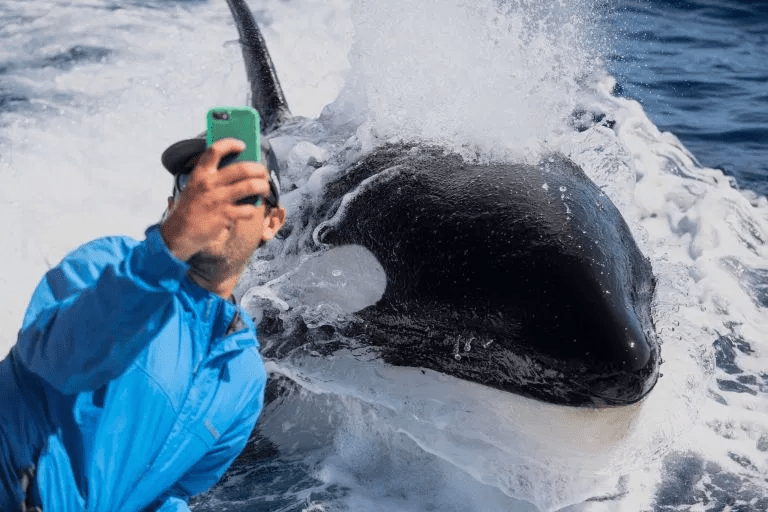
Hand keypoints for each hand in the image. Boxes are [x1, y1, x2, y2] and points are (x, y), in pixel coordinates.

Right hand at [160, 138, 271, 261]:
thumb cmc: (191, 208)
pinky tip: (250, 209)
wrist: (179, 233)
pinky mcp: (224, 215)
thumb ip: (212, 177)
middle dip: (258, 169)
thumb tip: (239, 171)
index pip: (215, 150)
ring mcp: (218, 199)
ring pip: (250, 186)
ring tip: (264, 187)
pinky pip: (248, 209)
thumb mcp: (195, 187)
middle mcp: (209, 184)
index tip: (242, 145)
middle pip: (242, 168)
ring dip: (262, 186)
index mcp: (200, 174)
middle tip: (263, 172)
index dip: (230, 144)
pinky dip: (252, 209)